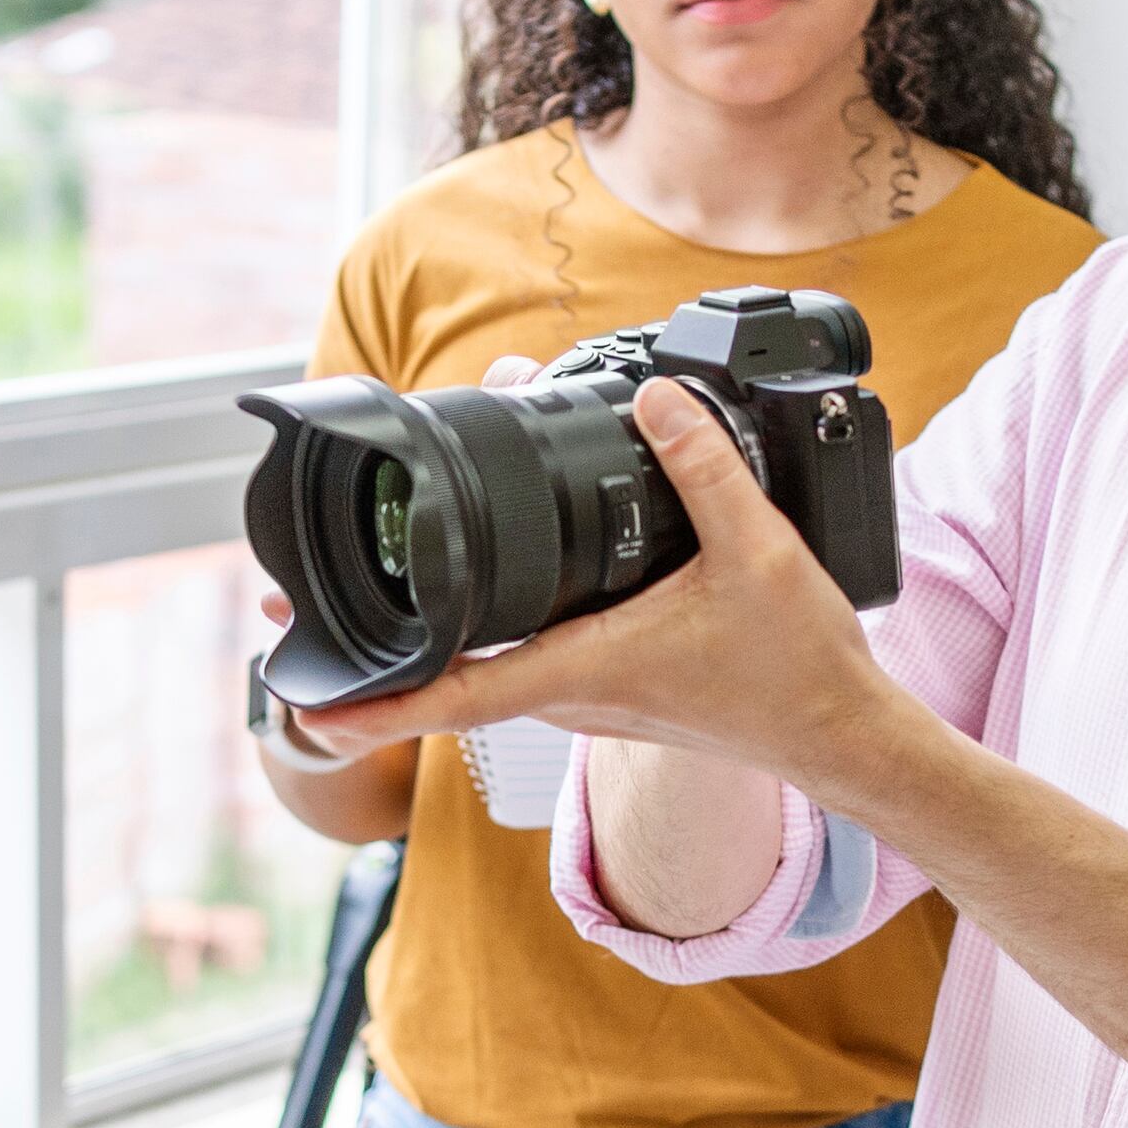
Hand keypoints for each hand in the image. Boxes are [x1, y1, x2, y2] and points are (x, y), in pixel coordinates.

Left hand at [293, 377, 906, 789]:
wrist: (838, 729)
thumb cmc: (796, 665)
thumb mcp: (757, 552)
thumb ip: (704, 468)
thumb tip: (653, 398)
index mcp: (585, 668)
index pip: (455, 694)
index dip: (373, 702)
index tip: (304, 700)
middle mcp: (570, 690)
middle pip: (445, 676)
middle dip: (367, 653)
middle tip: (289, 618)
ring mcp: (585, 692)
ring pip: (482, 664)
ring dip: (421, 638)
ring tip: (359, 596)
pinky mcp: (608, 683)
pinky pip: (523, 657)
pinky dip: (481, 629)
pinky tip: (473, 589)